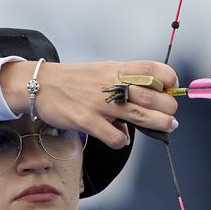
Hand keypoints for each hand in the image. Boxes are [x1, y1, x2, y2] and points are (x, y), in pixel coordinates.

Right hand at [1, 60, 178, 148]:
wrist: (39, 84)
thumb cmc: (72, 81)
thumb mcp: (102, 73)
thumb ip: (123, 87)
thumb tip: (140, 109)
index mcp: (117, 70)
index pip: (153, 69)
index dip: (169, 80)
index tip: (172, 89)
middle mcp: (111, 84)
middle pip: (155, 96)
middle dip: (169, 108)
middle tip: (170, 115)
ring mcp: (100, 104)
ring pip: (142, 116)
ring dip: (160, 124)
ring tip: (166, 126)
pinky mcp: (88, 121)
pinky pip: (117, 137)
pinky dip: (122, 140)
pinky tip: (119, 137)